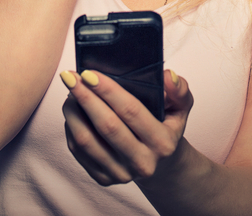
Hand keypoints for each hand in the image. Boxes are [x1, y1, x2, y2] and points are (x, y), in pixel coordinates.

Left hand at [60, 69, 192, 184]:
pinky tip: (72, 111)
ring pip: (86, 141)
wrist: (161, 165)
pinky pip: (78, 152)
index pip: (131, 111)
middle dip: (85, 97)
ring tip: (70, 92)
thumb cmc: (167, 127)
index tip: (89, 73)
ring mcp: (121, 174)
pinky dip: (71, 128)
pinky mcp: (104, 179)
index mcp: (162, 143)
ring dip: (73, 112)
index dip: (108, 91)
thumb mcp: (181, 108)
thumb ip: (179, 90)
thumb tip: (168, 76)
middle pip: (106, 126)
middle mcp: (142, 162)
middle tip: (70, 76)